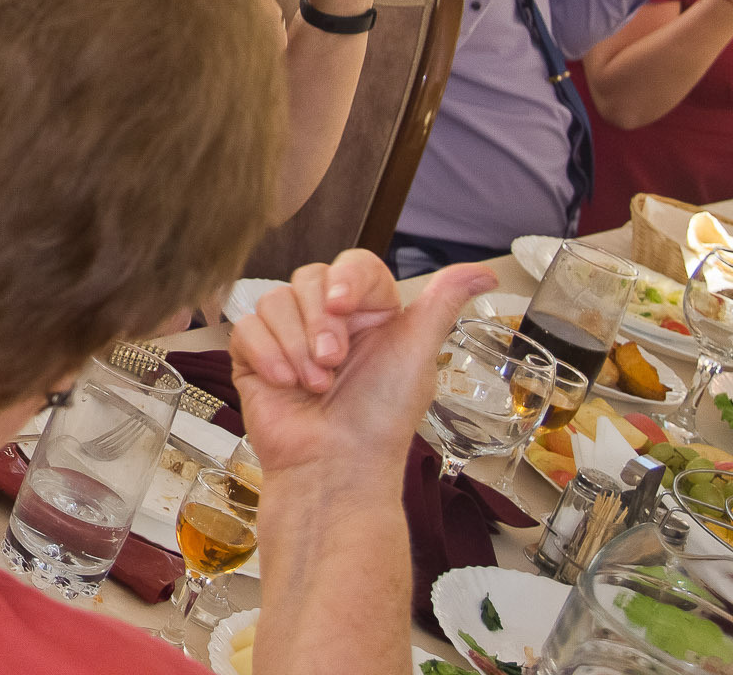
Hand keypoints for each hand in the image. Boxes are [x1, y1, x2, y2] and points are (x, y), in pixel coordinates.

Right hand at [232, 250, 496, 474]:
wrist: (335, 467)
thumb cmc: (381, 418)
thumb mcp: (417, 354)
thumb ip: (442, 303)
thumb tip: (486, 273)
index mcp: (370, 314)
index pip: (352, 266)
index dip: (344, 279)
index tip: (343, 305)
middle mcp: (328, 321)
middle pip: (308, 278)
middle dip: (319, 322)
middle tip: (333, 361)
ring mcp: (289, 338)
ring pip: (274, 300)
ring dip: (295, 345)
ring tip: (313, 385)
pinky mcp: (255, 357)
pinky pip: (246, 327)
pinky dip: (266, 355)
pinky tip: (283, 383)